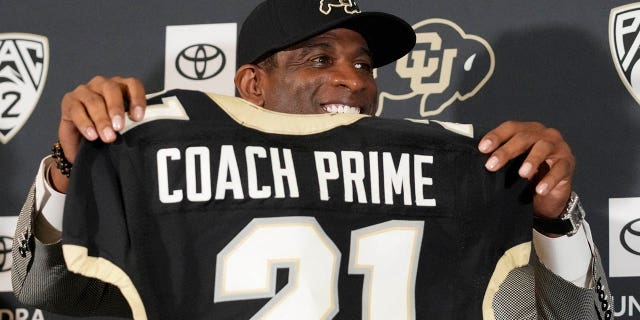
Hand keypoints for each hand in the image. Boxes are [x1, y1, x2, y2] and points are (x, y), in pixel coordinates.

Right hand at [50, 76, 146, 192]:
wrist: (82, 143)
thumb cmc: (108, 131)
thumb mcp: (123, 128)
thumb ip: (133, 125)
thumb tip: (145, 134)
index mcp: (121, 87)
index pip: (133, 84)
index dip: (137, 98)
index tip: (138, 117)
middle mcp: (103, 85)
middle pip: (111, 89)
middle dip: (116, 109)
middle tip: (119, 127)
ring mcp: (85, 91)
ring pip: (94, 100)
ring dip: (102, 120)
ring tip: (108, 136)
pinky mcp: (69, 101)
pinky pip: (77, 110)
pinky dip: (85, 124)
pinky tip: (92, 135)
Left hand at [478, 121, 574, 218]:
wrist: (548, 196)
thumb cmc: (527, 175)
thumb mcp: (512, 164)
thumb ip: (500, 157)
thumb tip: (475, 159)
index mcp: (528, 131)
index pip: (510, 128)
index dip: (496, 136)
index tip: (482, 148)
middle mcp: (544, 135)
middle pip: (524, 137)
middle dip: (507, 151)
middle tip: (492, 165)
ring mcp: (558, 148)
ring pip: (543, 148)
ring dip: (531, 160)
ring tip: (522, 174)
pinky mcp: (568, 164)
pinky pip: (559, 170)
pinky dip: (549, 180)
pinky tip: (540, 189)